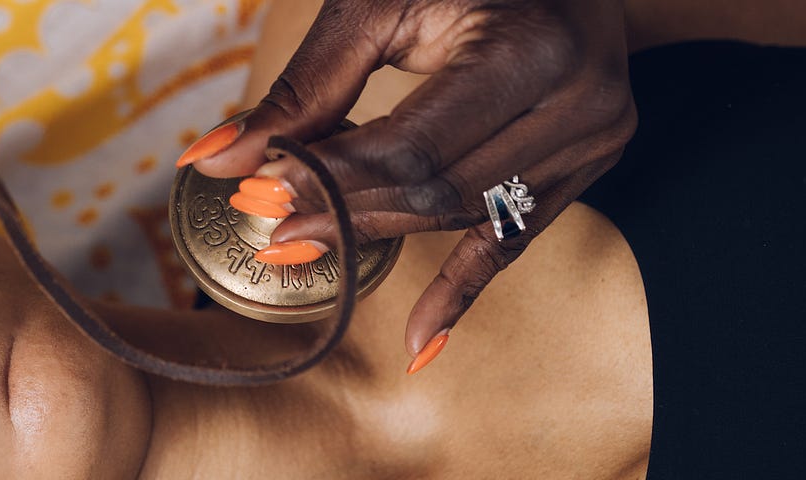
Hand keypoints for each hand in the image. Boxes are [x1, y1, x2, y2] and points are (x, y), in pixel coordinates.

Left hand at [176, 0, 637, 371]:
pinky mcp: (583, 171)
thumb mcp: (382, 3)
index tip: (263, 189)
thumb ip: (306, 85)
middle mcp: (576, 102)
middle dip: (347, 210)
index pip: (414, 146)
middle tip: (272, 225)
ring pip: (463, 217)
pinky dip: (461, 291)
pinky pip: (512, 242)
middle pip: (438, 190)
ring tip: (308, 243)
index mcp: (531, 49)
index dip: (333, 177)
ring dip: (379, 235)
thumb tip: (214, 162)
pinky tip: (417, 341)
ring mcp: (591, 143)